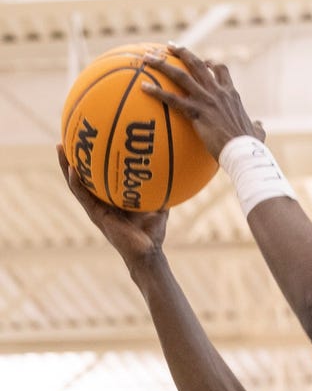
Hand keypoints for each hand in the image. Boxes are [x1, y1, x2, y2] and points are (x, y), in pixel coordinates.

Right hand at [57, 145, 167, 263]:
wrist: (147, 252)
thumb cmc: (152, 232)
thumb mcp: (158, 206)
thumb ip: (161, 189)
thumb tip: (173, 171)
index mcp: (111, 199)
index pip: (97, 176)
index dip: (90, 160)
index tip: (86, 140)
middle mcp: (99, 202)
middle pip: (81, 176)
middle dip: (72, 157)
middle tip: (66, 138)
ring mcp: (95, 208)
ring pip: (75, 183)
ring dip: (65, 165)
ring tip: (60, 148)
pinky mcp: (95, 215)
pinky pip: (81, 195)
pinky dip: (75, 182)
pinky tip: (72, 169)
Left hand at [140, 44, 264, 159]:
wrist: (244, 151)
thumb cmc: (251, 146)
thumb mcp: (258, 132)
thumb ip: (257, 126)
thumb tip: (259, 125)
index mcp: (231, 95)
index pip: (220, 71)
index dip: (210, 64)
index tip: (203, 62)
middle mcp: (218, 92)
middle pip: (197, 64)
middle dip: (182, 52)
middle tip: (170, 46)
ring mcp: (206, 100)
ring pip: (180, 75)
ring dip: (162, 64)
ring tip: (147, 58)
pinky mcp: (197, 112)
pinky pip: (173, 99)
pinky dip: (157, 92)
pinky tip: (144, 88)